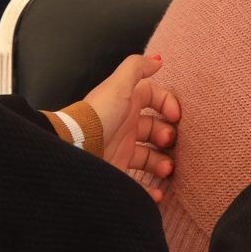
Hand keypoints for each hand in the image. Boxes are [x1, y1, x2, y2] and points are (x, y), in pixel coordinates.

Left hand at [81, 53, 182, 201]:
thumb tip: (157, 59)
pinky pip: (138, 183)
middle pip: (155, 129)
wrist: (73, 149)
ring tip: (167, 169)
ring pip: (151, 157)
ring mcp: (121, 150)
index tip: (176, 115)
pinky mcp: (117, 172)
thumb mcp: (118, 85)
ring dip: (163, 163)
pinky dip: (151, 189)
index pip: (154, 99)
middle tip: (169, 142)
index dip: (168, 104)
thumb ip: (137, 67)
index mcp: (127, 104)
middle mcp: (125, 126)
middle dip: (168, 136)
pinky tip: (158, 191)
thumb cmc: (97, 116)